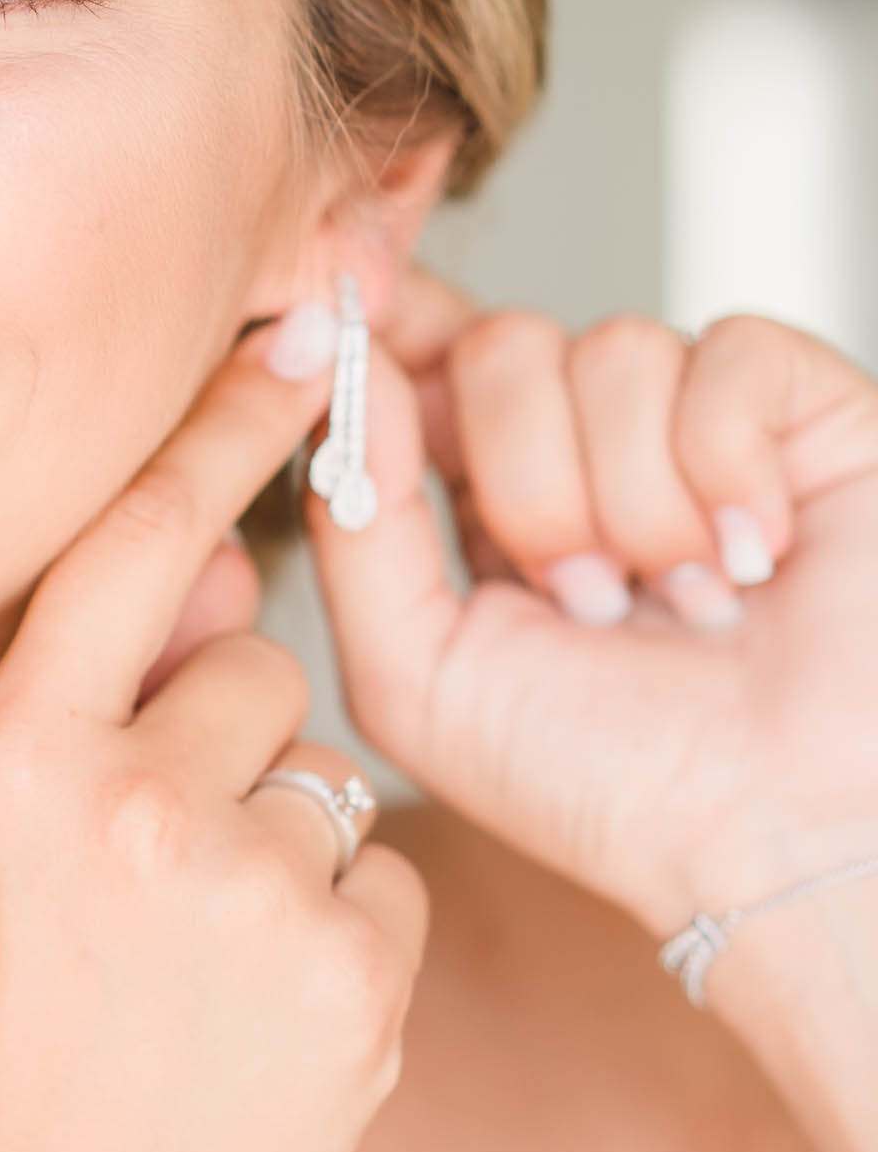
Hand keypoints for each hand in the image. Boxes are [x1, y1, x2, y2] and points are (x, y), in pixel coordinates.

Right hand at [0, 320, 427, 1151]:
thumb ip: (67, 717)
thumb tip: (214, 589)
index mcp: (9, 760)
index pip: (137, 542)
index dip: (222, 428)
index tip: (301, 342)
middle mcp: (131, 807)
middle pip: (253, 676)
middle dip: (225, 752)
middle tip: (157, 882)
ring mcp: (251, 899)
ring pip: (323, 784)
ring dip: (282, 854)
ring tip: (196, 979)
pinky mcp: (354, 984)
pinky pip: (381, 883)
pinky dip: (339, 940)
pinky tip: (255, 1027)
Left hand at [311, 272, 877, 934]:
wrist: (782, 836)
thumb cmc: (611, 788)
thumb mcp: (419, 680)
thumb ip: (355, 532)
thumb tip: (345, 387)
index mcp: (487, 504)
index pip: (419, 357)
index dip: (384, 321)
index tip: (354, 315)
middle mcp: (589, 450)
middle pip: (501, 347)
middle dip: (527, 484)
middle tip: (585, 600)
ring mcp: (697, 421)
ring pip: (615, 350)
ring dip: (637, 504)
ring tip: (687, 607)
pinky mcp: (806, 408)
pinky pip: (732, 353)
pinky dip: (731, 467)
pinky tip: (759, 557)